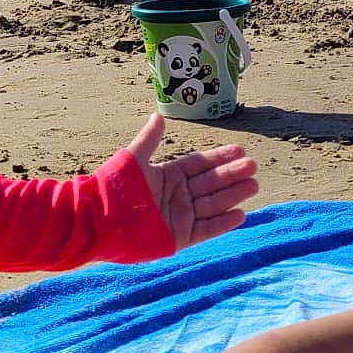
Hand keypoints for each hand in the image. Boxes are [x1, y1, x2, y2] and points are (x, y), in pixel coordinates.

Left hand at [127, 111, 257, 250]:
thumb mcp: (133, 159)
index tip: (240, 149)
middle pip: (210, 183)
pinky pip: (206, 229)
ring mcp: (179, 217)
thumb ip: (149, 139)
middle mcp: (177, 196)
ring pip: (212, 204)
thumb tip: (159, 115)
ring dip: (233, 195)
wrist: (99, 221)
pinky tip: (240, 214)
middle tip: (253, 166)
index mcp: (168, 176)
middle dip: (232, 175)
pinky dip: (223, 223)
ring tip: (253, 184)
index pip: (199, 164)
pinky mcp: (179, 237)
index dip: (219, 157)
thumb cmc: (113, 187)